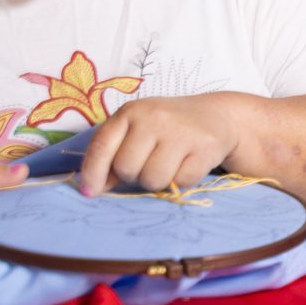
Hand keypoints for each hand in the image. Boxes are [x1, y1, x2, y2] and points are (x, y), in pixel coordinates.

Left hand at [77, 95, 242, 196]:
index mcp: (131, 112)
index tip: (88, 192)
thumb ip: (113, 155)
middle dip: (133, 176)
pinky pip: (179, 182)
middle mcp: (154, 117)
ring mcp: (180, 131)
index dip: (92, 173)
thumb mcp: (137, 132)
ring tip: (168, 165)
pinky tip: (187, 164)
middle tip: (149, 164)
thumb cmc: (168, 128)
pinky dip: (181, 181)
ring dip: (157, 182)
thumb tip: (93, 188)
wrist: (217, 116)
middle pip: (126, 168)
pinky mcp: (204, 147)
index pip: (102, 145)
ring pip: (152, 179)